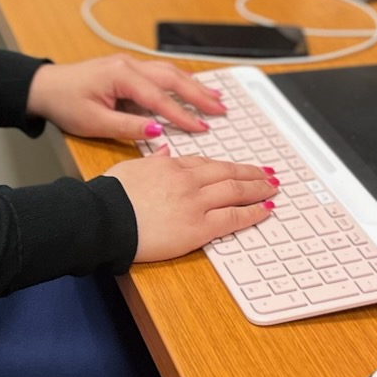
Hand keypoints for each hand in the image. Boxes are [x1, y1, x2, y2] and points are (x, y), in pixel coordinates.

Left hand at [25, 55, 227, 142]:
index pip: (159, 98)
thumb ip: (129, 126)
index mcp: (120, 76)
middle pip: (172, 78)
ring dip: (192, 85)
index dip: (182, 115)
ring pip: (168, 72)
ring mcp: (128, 64)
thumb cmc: (65, 103)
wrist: (44, 87)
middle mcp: (128, 65)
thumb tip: (159, 130)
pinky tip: (191, 87)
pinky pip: (159, 73)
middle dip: (198, 94)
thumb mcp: (95, 122)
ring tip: (214, 99)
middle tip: (220, 109)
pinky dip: (178, 81)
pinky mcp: (126, 68)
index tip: (202, 128)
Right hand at [105, 154, 276, 262]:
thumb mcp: (130, 167)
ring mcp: (195, 203)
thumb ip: (152, 159)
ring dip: (257, 188)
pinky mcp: (198, 227)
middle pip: (227, 172)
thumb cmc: (109, 197)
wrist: (104, 219)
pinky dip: (252, 212)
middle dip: (250, 173)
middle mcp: (186, 180)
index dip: (226, 165)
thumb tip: (163, 149)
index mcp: (169, 165)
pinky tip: (265, 209)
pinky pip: (232, 217)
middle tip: (267, 174)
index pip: (205, 163)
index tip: (237, 167)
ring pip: (235, 191)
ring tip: (272, 187)